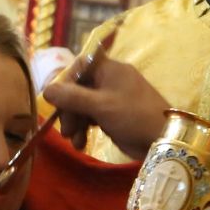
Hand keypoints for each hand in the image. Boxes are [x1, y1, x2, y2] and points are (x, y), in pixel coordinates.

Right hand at [43, 59, 168, 159]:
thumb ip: (72, 97)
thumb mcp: (100, 106)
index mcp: (110, 69)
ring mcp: (112, 98)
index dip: (66, 82)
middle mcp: (110, 80)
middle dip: (69, 110)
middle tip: (66, 131)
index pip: (80, 66)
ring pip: (84, 105)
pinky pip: (92, 117)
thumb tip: (46, 90)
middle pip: (79, 88)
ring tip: (75, 142)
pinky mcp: (113, 115)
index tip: (56, 100)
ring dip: (76, 123)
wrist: (163, 139)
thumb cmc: (133, 116)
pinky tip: (81, 143)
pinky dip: (85, 129)